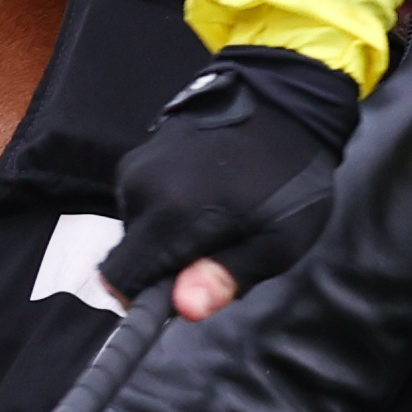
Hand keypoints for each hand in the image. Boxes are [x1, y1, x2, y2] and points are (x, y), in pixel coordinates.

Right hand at [100, 47, 360, 304]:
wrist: (287, 102)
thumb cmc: (292, 180)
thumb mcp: (279, 242)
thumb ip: (228, 276)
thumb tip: (183, 309)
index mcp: (170, 214)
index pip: (118, 280)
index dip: (143, 299)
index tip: (181, 290)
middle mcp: (141, 188)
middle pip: (130, 256)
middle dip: (166, 265)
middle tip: (220, 248)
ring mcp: (137, 166)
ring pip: (137, 229)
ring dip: (170, 235)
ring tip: (221, 215)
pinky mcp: (140, 154)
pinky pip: (143, 201)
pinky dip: (168, 209)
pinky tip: (208, 193)